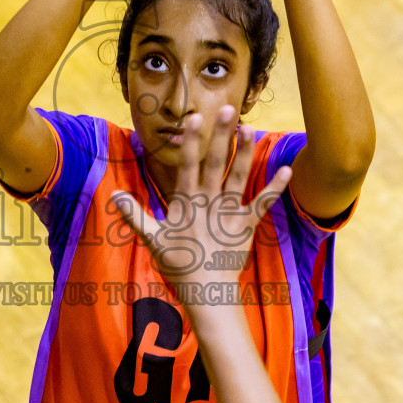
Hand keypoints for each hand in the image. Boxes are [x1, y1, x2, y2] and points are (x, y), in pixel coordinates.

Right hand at [111, 105, 290, 298]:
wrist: (206, 294)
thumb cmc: (178, 267)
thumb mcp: (152, 240)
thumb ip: (135, 215)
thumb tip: (115, 195)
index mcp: (186, 204)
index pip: (188, 166)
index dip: (192, 141)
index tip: (195, 118)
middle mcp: (209, 203)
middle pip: (215, 163)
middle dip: (222, 135)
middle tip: (228, 109)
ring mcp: (229, 214)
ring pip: (238, 177)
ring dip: (244, 152)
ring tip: (249, 128)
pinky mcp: (246, 226)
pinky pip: (263, 204)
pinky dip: (275, 188)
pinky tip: (287, 170)